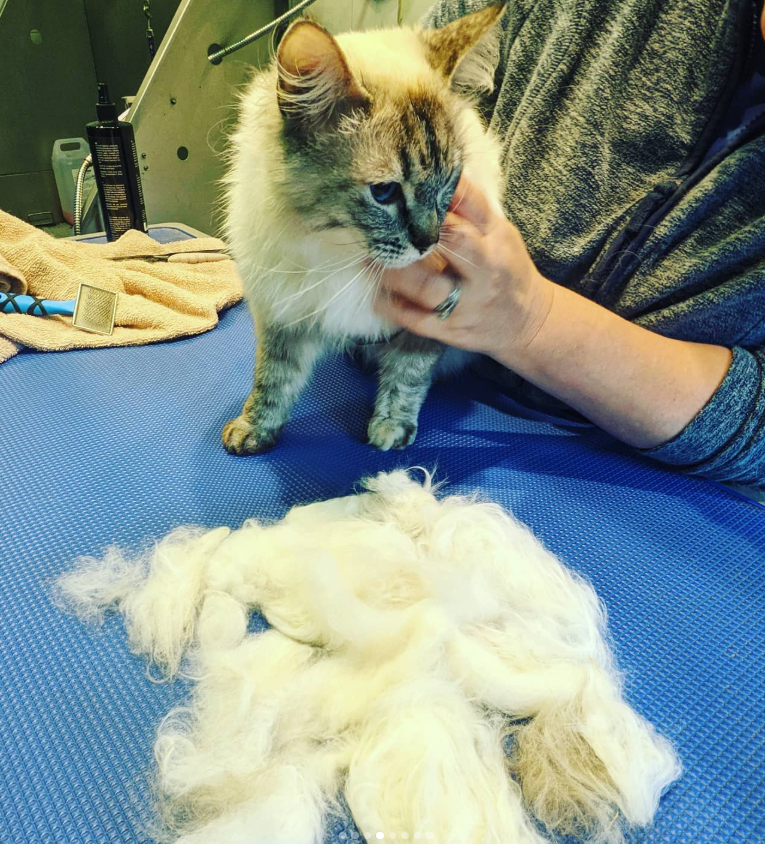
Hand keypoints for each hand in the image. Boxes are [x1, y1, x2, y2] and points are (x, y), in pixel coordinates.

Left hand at [374, 176, 554, 362]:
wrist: (525, 323)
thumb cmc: (505, 269)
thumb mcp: (500, 234)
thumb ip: (470, 211)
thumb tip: (432, 178)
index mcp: (496, 240)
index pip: (470, 206)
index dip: (438, 193)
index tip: (409, 184)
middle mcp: (484, 272)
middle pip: (452, 242)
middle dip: (416, 230)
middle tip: (382, 223)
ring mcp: (466, 304)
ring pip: (425, 286)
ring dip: (393, 271)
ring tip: (368, 258)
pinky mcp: (450, 330)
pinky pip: (414, 319)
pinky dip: (391, 305)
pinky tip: (377, 293)